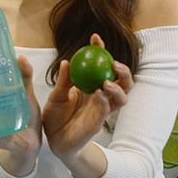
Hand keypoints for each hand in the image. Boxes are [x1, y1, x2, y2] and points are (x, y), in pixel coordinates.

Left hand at [42, 33, 133, 163]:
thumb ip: (63, 80)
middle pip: (122, 81)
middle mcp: (101, 96)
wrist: (54, 139)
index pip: (101, 65)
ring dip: (118, 87)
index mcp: (91, 85)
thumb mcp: (56, 95)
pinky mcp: (98, 122)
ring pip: (122, 97)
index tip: (95, 37)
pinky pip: (106, 111)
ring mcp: (102, 109)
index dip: (101, 50)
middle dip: (123, 70)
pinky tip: (99, 94)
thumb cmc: (56, 116)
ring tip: (107, 81)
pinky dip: (105, 101)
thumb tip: (65, 61)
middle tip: (113, 62)